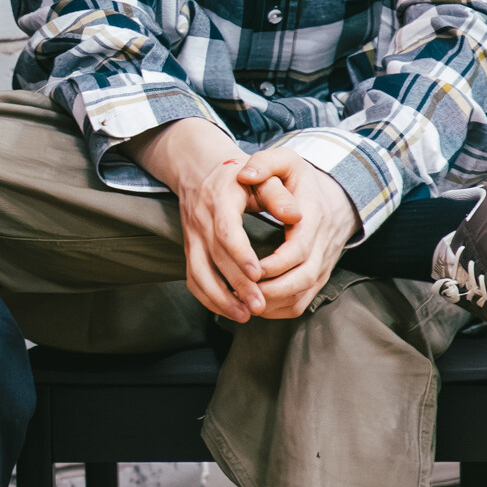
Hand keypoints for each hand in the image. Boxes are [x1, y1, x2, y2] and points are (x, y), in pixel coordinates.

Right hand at [139, 119, 267, 321]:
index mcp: (220, 200)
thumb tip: (296, 214)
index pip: (225, 231)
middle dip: (237, 285)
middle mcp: (201, 221)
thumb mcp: (263, 175)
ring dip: (220, 298)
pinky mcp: (190, 251)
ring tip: (244, 315)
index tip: (258, 274)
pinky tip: (230, 310)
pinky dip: (209, 298)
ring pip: (199, 274)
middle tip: (259, 305)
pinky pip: (193, 279)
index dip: (240, 254)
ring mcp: (192, 238)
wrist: (201, 171)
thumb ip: (279, 194)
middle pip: (215, 258)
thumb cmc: (240, 177)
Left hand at [235, 145, 359, 318]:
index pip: (298, 250)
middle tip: (239, 292)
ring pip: (301, 297)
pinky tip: (251, 304)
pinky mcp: (316, 279)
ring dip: (271, 304)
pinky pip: (299, 304)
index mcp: (314, 219)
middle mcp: (322, 247)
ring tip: (240, 301)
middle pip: (302, 281)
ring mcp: (321, 266)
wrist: (334, 198)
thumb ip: (265, 162)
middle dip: (270, 291)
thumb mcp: (286, 162)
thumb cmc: (301, 180)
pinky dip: (276, 310)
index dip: (273, 264)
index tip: (248, 268)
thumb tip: (246, 174)